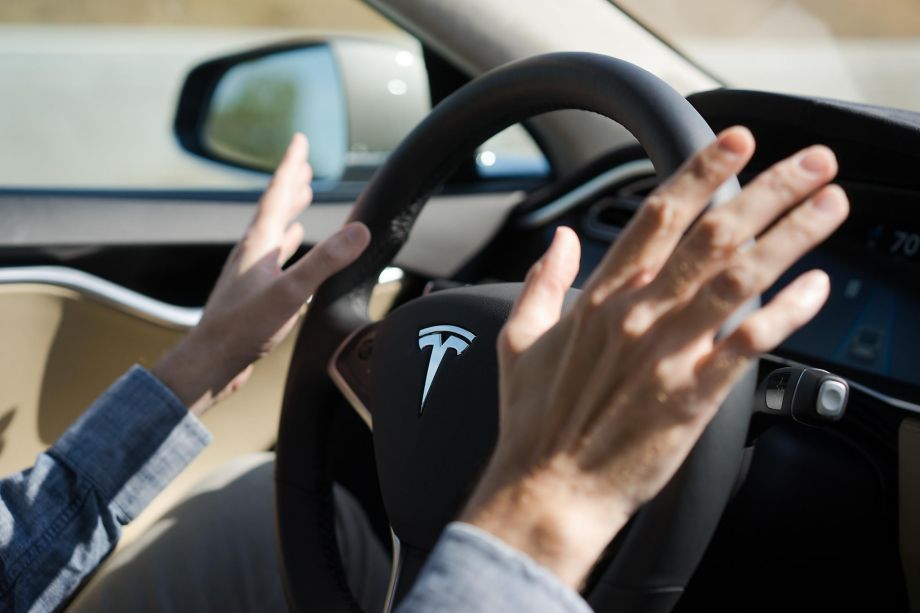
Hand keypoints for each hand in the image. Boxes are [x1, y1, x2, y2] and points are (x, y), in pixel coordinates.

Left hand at [152, 134, 370, 415]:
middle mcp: (253, 253)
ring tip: (302, 196)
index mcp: (259, 245)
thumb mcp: (290, 292)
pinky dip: (286, 244)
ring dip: (289, 211)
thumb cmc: (244, 328)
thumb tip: (360, 230)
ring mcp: (251, 273)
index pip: (277, 195)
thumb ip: (325, 261)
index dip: (290, 166)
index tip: (300, 140)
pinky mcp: (253, 293)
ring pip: (273, 232)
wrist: (211, 362)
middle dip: (291, 183)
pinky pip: (274, 257)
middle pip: (274, 208)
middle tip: (305, 163)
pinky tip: (290, 248)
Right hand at [461, 126, 848, 587]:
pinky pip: (748, 345)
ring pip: (738, 278)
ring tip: (829, 204)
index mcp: (598, 298)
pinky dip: (786, 314)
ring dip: (790, 236)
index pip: (657, 216)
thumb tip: (558, 241)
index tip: (737, 143)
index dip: (701, 173)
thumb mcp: (518, 341)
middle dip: (768, 190)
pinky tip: (819, 288)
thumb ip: (540, 283)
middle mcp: (636, 316)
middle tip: (812, 162)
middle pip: (711, 236)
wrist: (548, 491)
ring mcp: (666, 354)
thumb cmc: (535, 424)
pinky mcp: (690, 397)